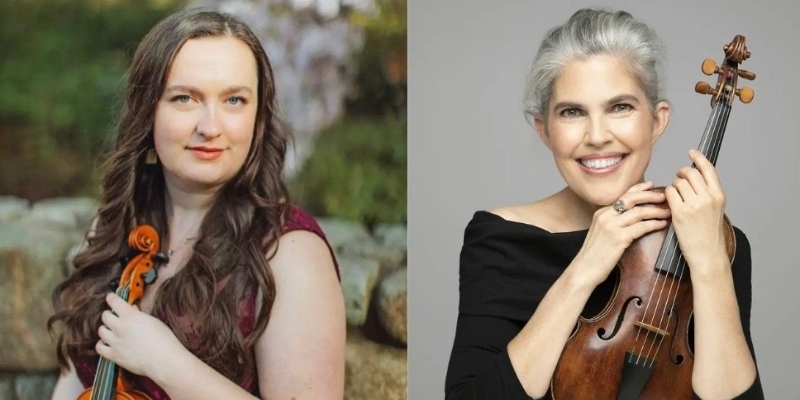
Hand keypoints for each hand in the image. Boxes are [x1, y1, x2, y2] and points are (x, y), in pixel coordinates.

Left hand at [96, 293, 185, 377]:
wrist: (163, 359)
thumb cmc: (163, 338)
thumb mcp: (153, 321)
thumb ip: (139, 315)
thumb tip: (132, 310)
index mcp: (130, 316)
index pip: (113, 301)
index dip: (111, 298)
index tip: (112, 298)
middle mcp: (119, 327)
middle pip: (105, 316)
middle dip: (109, 315)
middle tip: (115, 317)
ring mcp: (115, 342)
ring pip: (101, 331)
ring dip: (106, 329)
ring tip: (112, 331)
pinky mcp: (113, 355)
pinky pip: (99, 347)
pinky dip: (102, 344)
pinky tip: (108, 343)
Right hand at [573, 181, 671, 286]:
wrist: (584, 269)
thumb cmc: (594, 255)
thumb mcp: (599, 233)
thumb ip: (611, 223)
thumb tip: (629, 218)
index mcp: (601, 213)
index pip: (623, 195)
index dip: (639, 188)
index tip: (651, 185)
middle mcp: (605, 216)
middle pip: (632, 199)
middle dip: (650, 196)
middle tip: (663, 197)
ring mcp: (611, 227)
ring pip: (639, 212)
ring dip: (656, 211)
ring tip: (667, 212)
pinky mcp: (619, 238)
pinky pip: (641, 227)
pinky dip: (654, 224)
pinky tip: (662, 224)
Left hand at [665, 149, 729, 277]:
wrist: (707, 253)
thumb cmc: (710, 234)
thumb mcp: (716, 209)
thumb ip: (708, 193)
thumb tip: (694, 178)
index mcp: (719, 195)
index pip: (708, 169)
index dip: (699, 158)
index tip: (691, 152)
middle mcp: (708, 197)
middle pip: (690, 173)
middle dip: (682, 172)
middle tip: (679, 176)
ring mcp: (694, 204)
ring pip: (678, 182)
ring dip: (674, 186)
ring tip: (677, 196)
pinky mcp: (680, 212)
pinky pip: (669, 192)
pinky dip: (667, 194)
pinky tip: (670, 202)